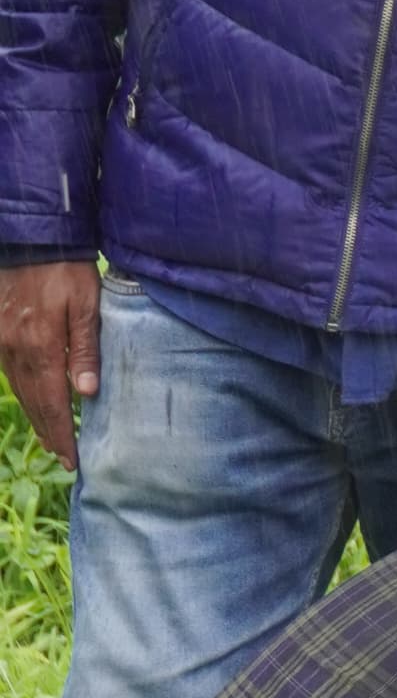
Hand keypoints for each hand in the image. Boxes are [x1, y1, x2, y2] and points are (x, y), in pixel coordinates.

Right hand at [0, 258, 100, 468]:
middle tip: (65, 458)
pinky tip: (34, 401)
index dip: (63, 433)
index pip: (53, 403)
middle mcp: (16, 350)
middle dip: (50, 433)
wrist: (30, 238)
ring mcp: (2, 342)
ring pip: (20, 390)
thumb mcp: (86, 305)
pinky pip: (10, 373)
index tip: (73, 460)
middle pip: (34, 403)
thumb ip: (86, 350)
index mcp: (41, 347)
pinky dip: (24, 393)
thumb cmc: (66, 269)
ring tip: (52, 438)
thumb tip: (87, 393)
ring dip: (36, 416)